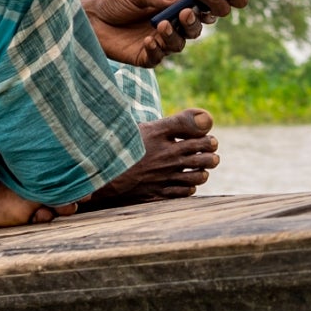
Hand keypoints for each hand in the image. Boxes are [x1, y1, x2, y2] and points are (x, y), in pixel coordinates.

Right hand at [81, 109, 218, 208]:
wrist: (98, 176)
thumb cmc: (120, 148)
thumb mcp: (144, 127)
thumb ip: (176, 122)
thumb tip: (207, 117)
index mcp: (160, 134)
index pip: (197, 129)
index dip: (207, 132)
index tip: (205, 135)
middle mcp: (166, 156)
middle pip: (204, 154)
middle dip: (211, 152)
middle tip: (210, 151)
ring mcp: (164, 176)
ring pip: (200, 175)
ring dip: (204, 170)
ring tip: (201, 167)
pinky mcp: (159, 193)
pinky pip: (186, 191)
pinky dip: (190, 186)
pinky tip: (186, 182)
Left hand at [86, 0, 202, 67]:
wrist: (90, 19)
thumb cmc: (113, 3)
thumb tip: (177, 0)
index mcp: (169, 11)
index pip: (192, 14)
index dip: (202, 13)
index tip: (204, 9)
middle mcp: (167, 28)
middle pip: (191, 32)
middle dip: (191, 25)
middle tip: (184, 16)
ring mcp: (156, 44)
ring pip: (177, 46)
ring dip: (173, 37)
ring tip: (161, 26)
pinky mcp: (143, 58)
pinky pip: (157, 58)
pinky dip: (156, 50)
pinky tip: (148, 41)